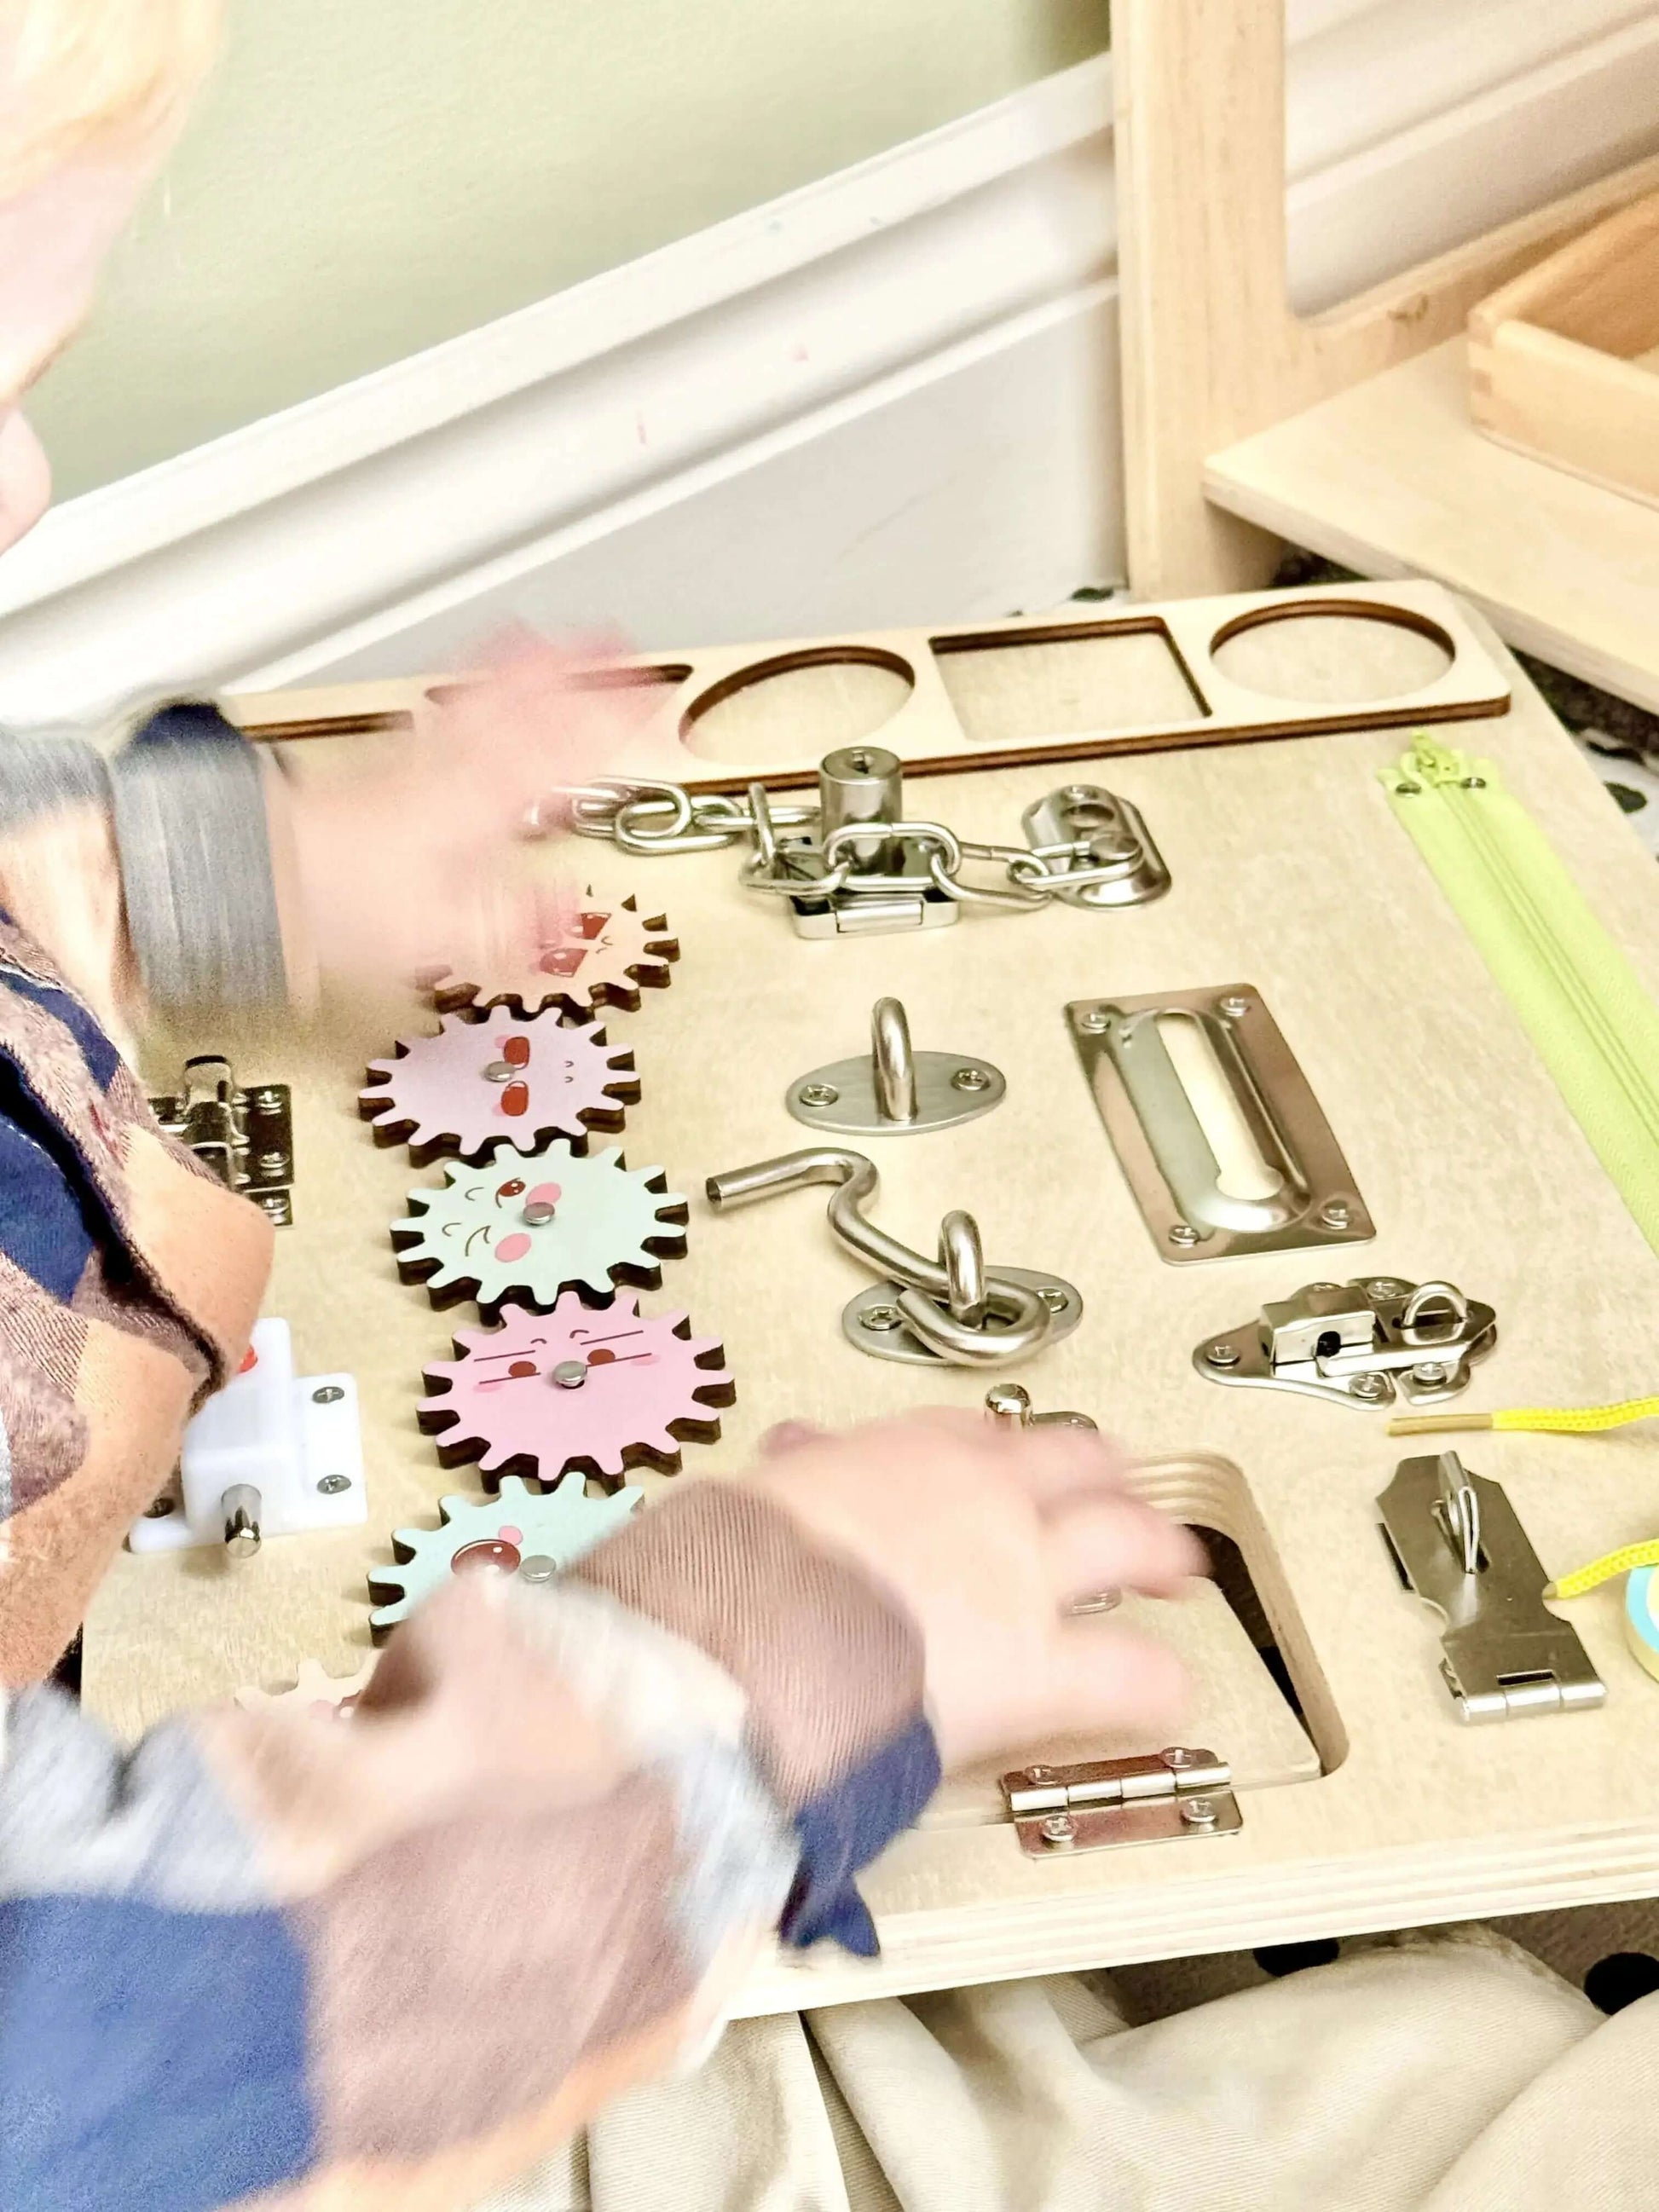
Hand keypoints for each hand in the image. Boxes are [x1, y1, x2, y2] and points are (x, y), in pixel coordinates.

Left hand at [280, 629, 653, 1005]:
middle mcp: (458, 765)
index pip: (568, 745)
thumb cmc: (351, 898)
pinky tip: (469, 696)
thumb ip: (521, 921)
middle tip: (616, 646)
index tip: (658, 701)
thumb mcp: (449, 928)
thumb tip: (572, 912)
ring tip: (552, 641)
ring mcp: (423, 757)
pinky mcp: (392, 765)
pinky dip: (469, 691)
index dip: (617, 720)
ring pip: (485, 696)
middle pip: (528, 701)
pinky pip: (446, 713)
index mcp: (486, 796)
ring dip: (524, 667)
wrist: (264, 871)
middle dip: (578, 672)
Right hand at [745, 1409, 1201, 1769]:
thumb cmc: (735, 1569)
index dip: (1004, 1452)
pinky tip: (1169, 1689)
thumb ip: (798, 1476)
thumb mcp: (760, 1493)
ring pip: (1124, 1541)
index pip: (977, 1436)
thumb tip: (794, 1455)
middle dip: (1106, 1475)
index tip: (1007, 1460)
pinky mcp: (1037, 1668)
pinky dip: (1156, 1681)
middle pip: (1076, 1465)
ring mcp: (1021, 1578)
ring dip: (1157, 1551)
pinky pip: (1127, 1673)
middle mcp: (981, 1502)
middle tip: (1119, 1489)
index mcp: (906, 1455)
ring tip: (1175, 1564)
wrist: (746, 1631)